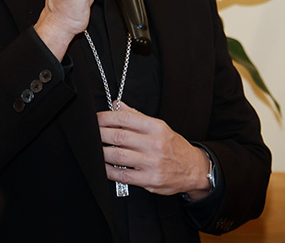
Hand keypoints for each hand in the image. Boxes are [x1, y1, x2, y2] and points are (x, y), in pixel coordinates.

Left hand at [97, 104, 212, 198]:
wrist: (194, 169)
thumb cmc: (175, 147)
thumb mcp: (160, 127)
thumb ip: (138, 116)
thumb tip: (118, 104)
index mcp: (157, 128)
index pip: (126, 119)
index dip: (106, 117)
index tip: (96, 119)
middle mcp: (155, 144)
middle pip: (118, 137)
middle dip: (99, 134)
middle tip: (91, 134)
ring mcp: (152, 163)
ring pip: (117, 156)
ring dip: (101, 153)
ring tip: (96, 150)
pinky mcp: (150, 180)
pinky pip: (122, 175)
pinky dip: (109, 170)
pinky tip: (104, 166)